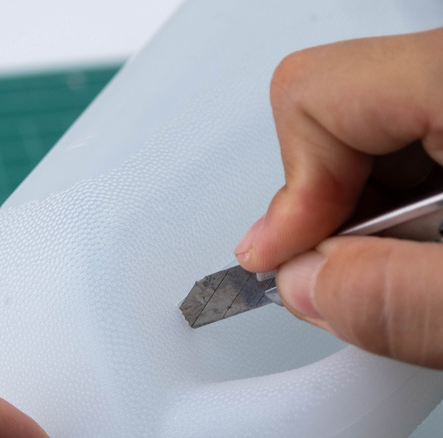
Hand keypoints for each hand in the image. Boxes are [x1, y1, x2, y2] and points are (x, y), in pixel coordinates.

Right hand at [235, 27, 442, 368]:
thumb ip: (400, 298)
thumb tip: (306, 283)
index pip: (314, 95)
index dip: (290, 189)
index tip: (289, 259)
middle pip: (335, 113)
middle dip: (331, 205)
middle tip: (363, 270)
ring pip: (371, 131)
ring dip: (374, 213)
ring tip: (423, 264)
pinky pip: (412, 140)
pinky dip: (409, 204)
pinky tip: (437, 246)